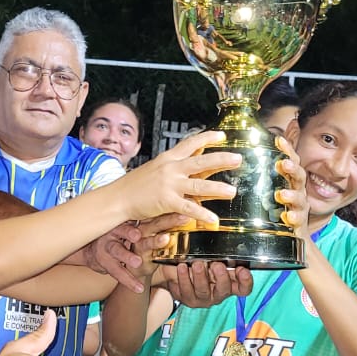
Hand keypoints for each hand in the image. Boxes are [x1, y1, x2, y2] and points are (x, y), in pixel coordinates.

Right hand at [82, 215, 190, 294]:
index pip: (151, 221)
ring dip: (128, 256)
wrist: (96, 250)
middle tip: (165, 239)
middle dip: (150, 237)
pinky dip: (128, 281)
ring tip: (137, 261)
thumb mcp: (135, 228)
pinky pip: (117, 272)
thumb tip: (179, 221)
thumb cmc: (121, 238)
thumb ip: (153, 226)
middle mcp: (120, 233)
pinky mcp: (106, 263)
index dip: (165, 219)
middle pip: (135, 233)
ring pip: (119, 251)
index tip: (180, 219)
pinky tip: (138, 288)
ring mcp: (110, 247)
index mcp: (133, 223)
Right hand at [121, 130, 240, 224]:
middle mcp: (171, 168)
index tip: (222, 136)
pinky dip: (202, 214)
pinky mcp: (167, 201)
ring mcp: (169, 184)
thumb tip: (188, 165)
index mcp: (168, 159)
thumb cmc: (134, 185)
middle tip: (238, 159)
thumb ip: (172, 167)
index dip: (207, 138)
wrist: (118, 197)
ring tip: (232, 192)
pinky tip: (213, 219)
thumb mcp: (154, 169)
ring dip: (218, 188)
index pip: (190, 143)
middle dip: (221, 159)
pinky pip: (189, 207)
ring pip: (199, 184)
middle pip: (201, 161)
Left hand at [157, 260, 253, 307]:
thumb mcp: (213, 259)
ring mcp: (202, 298)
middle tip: (216, 265)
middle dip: (221, 277)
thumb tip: (224, 239)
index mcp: (229, 284)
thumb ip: (220, 254)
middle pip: (224, 290)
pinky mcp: (187, 298)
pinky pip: (185, 290)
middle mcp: (218, 293)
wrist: (178, 275)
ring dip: (200, 276)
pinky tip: (182, 267)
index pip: (243, 288)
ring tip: (197, 264)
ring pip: (203, 290)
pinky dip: (183, 277)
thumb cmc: (200, 265)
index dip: (245, 281)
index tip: (243, 270)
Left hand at [273, 136, 308, 236]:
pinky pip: (298, 220)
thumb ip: (267, 175)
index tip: (279, 140)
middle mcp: (298, 191)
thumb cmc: (281, 209)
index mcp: (291, 181)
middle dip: (292, 169)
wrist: (294, 235)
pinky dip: (294, 217)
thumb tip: (252, 153)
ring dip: (291, 195)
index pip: (291, 162)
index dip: (287, 150)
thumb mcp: (273, 191)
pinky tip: (288, 216)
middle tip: (284, 164)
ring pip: (299, 198)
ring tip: (282, 194)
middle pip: (299, 176)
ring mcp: (300, 207)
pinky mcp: (299, 224)